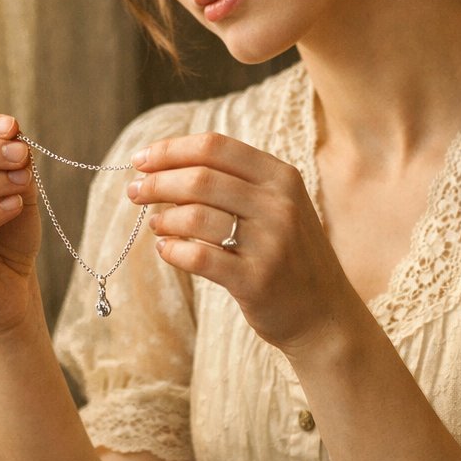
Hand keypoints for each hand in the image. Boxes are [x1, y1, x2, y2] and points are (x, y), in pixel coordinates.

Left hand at [128, 132, 356, 352]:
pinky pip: (199, 257)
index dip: (172, 149)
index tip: (141, 158)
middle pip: (200, 178)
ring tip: (156, 224)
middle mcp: (280, 204)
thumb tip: (166, 165)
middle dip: (157, 182)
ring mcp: (271, 242)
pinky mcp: (256, 280)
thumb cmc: (290, 254)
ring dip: (164, 218)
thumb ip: (236, 182)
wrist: (325, 313)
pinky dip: (173, 251)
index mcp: (282, 177)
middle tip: (135, 191)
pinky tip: (167, 250)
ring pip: (195, 216)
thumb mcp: (278, 206)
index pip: (216, 147)